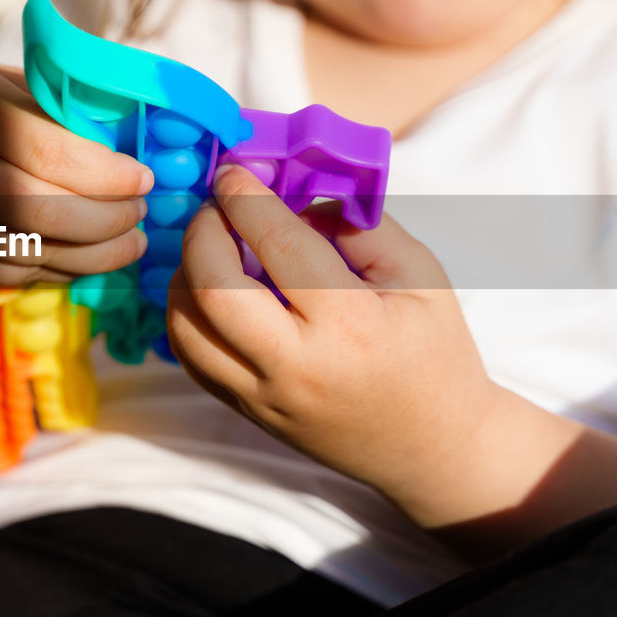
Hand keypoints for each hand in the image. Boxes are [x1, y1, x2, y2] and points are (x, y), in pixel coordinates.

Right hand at [0, 63, 151, 285]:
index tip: (142, 180)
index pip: (45, 148)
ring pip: (25, 252)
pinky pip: (7, 276)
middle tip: (140, 216)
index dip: (104, 173)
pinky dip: (56, 272)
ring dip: (92, 256)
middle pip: (38, 209)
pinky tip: (84, 258)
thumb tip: (131, 132)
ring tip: (129, 243)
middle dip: (105, 220)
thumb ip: (48, 105)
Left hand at [167, 164, 500, 512]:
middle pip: (212, 288)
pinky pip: (190, 358)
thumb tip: (298, 196)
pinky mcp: (246, 412)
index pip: (279, 243)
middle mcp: (295, 365)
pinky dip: (186, 314)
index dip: (247, 197)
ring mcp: (263, 396)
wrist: (432, 448)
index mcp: (349, 324)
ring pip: (187, 327)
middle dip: (202, 231)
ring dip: (184, 274)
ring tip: (210, 247)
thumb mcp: (421, 276)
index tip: (234, 169)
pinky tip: (208, 289)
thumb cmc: (433, 354)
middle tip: (216, 206)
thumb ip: (361, 225)